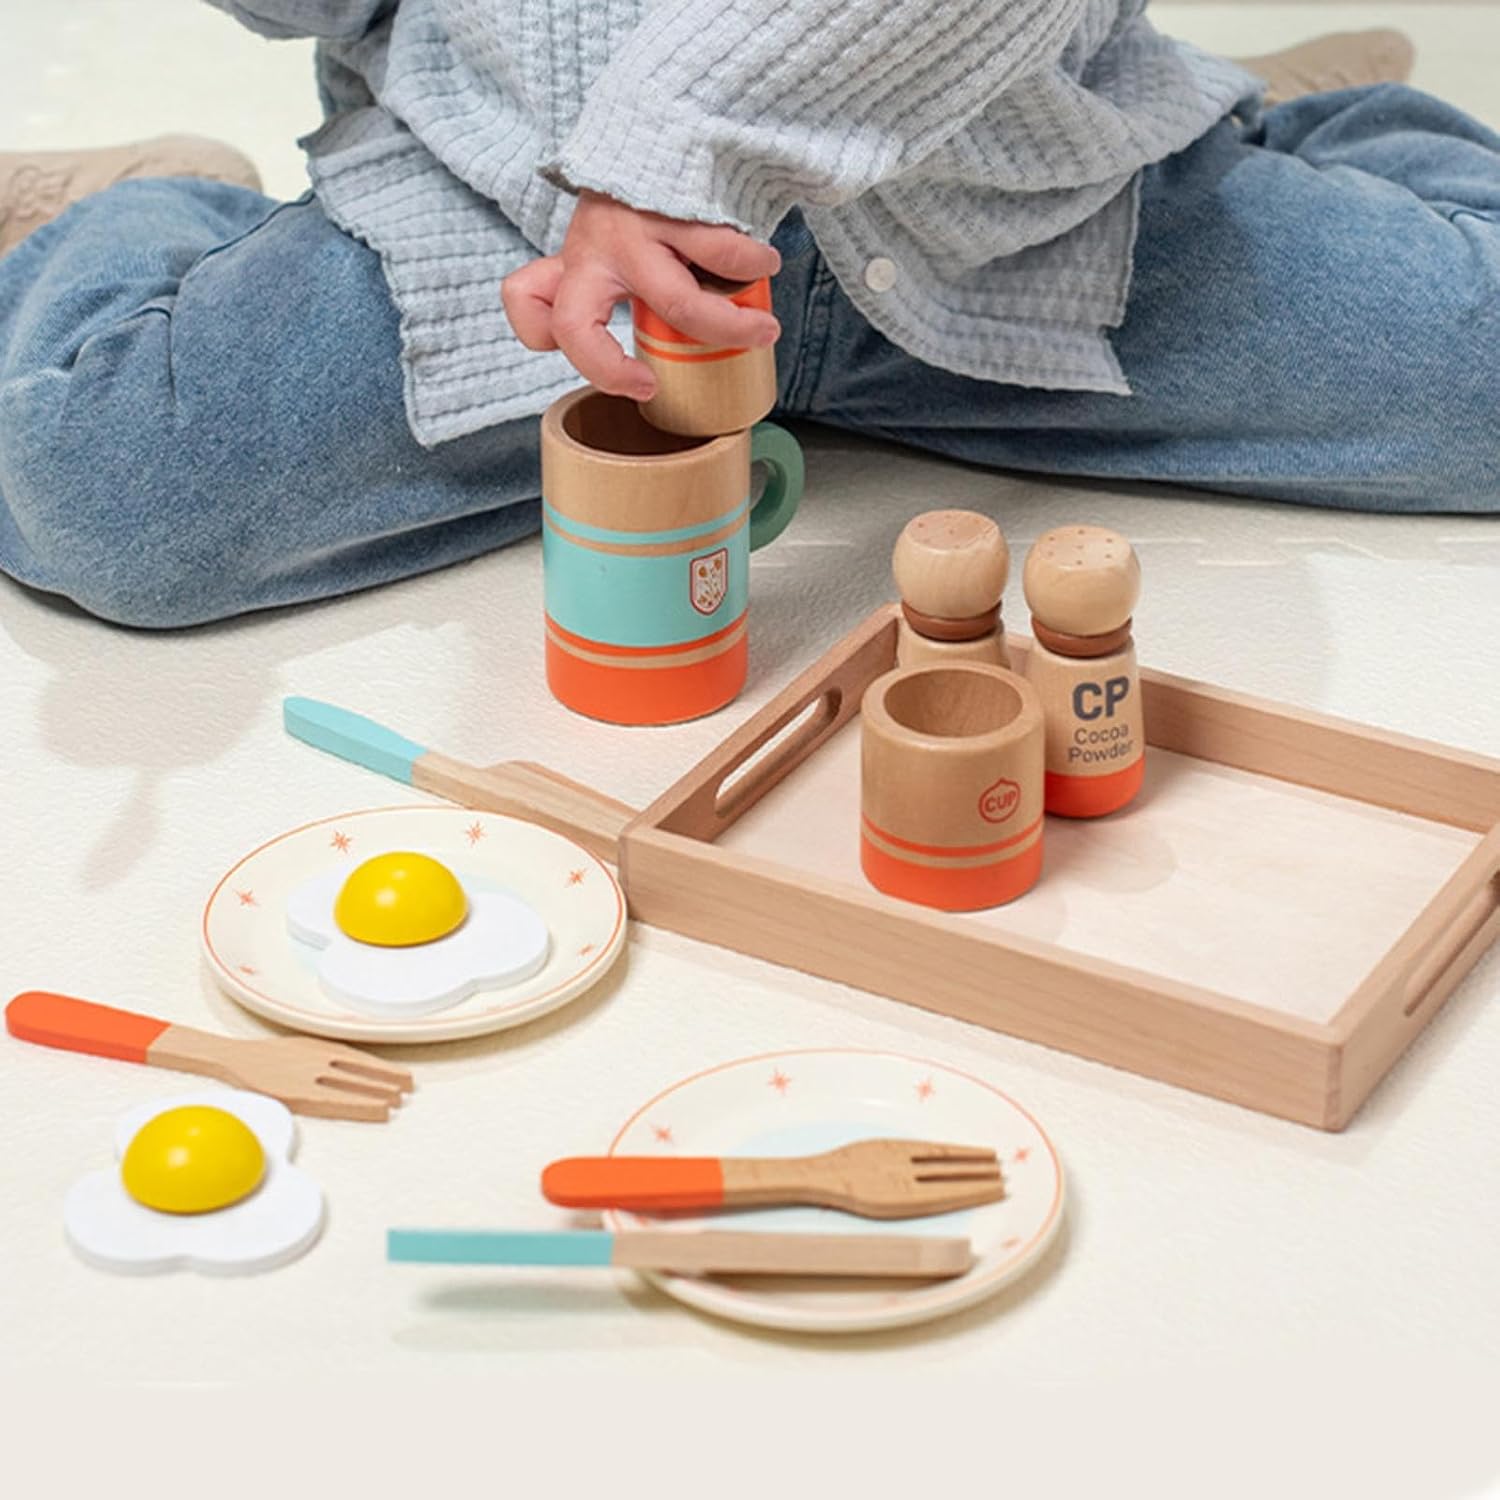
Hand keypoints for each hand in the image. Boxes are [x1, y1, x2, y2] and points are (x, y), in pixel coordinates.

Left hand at [502, 191, 781, 399]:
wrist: (676, 106)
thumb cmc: (649, 195)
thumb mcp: (611, 237)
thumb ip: (606, 279)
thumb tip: (658, 347)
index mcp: (575, 257)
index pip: (527, 300)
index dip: (549, 342)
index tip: (607, 366)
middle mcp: (592, 244)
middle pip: (573, 326)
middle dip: (612, 372)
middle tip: (650, 386)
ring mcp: (631, 227)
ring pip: (676, 302)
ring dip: (730, 326)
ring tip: (764, 330)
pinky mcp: (674, 202)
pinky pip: (721, 252)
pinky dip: (753, 265)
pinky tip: (766, 265)